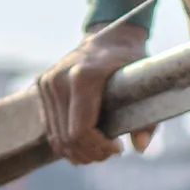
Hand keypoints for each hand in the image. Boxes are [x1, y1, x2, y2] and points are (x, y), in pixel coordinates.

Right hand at [37, 22, 154, 164]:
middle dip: (90, 153)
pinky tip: (85, 144)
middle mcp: (59, 79)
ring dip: (78, 152)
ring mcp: (47, 82)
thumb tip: (140, 147)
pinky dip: (66, 143)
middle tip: (109, 153)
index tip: (118, 148)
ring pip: (56, 137)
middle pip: (67, 138)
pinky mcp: (42, 85)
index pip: (80, 131)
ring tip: (98, 151)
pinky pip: (50, 128)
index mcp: (83, 77)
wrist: (111, 36)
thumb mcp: (146, 87)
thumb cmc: (131, 62)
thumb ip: (147, 119)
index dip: (98, 148)